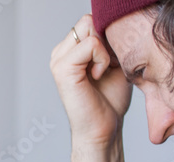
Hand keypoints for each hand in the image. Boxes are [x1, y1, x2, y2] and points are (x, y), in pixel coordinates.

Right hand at [50, 14, 132, 147]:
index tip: (114, 60)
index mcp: (70, 50)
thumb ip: (109, 41)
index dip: (108, 35)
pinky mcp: (62, 68)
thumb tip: (112, 21)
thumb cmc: (110, 101)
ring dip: (105, 49)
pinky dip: (102, 58)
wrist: (104, 130)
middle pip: (88, 20)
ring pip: (89, 27)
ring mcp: (58, 59)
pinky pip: (90, 43)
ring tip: (103, 71)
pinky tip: (98, 75)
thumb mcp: (115, 62)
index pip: (90, 21)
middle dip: (107, 39)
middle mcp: (60, 52)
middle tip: (110, 65)